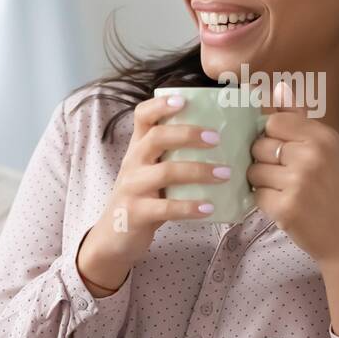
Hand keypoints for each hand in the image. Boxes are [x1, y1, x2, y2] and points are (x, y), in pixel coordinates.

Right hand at [76, 94, 230, 292]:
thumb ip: (175, 155)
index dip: (160, 105)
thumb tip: (225, 141)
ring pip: (164, 172)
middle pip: (156, 138)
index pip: (142, 116)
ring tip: (225, 174)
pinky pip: (165, 208)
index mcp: (138, 147)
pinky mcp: (135, 213)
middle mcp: (133, 162)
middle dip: (188, 134)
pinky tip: (209, 207)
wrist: (113, 237)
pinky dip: (189, 207)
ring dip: (198, 171)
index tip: (184, 100)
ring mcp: (132, 188)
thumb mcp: (152, 171)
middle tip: (217, 138)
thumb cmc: (144, 198)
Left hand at [247, 81, 338, 262]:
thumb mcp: (326, 151)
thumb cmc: (334, 192)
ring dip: (262, 182)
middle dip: (264, 161)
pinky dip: (265, 201)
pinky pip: (256, 194)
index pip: (274, 121)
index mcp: (323, 137)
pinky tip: (283, 205)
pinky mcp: (285, 207)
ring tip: (284, 190)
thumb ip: (298, 121)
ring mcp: (298, 182)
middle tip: (285, 175)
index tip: (281, 150)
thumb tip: (278, 88)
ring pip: (253, 169)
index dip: (270, 136)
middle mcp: (312, 155)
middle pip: (259, 145)